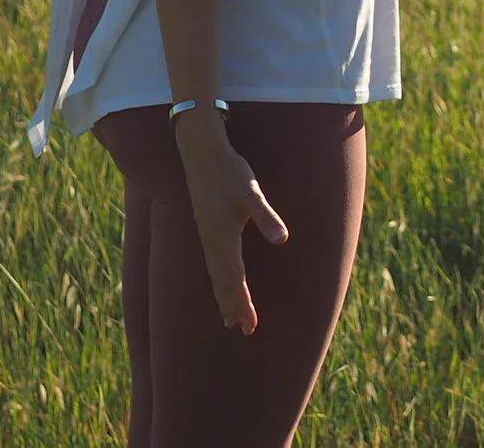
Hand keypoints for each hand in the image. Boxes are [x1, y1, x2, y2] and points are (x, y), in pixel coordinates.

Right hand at [175, 113, 289, 332]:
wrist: (201, 152)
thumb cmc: (229, 171)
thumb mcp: (252, 192)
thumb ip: (267, 216)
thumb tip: (282, 239)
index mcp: (222, 239)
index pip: (235, 281)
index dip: (243, 305)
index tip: (250, 327)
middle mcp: (211, 243)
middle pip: (222, 284)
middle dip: (233, 307)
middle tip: (243, 331)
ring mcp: (206, 235)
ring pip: (215, 275)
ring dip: (223, 297)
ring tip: (229, 317)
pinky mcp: (205, 227)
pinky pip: (212, 264)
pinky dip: (218, 280)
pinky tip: (221, 280)